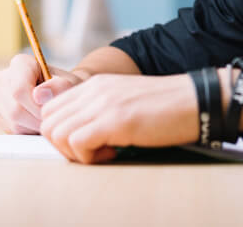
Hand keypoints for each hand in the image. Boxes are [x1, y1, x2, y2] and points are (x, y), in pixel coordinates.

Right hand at [0, 54, 83, 133]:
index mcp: (20, 63)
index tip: (51, 107)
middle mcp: (3, 77)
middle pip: (15, 109)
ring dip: (34, 126)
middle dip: (37, 118)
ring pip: (13, 121)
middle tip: (52, 118)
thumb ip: (58, 86)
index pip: (19, 89)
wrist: (60, 93)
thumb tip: (38, 95)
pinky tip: (38, 121)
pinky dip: (28, 130)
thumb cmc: (65, 86)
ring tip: (47, 118)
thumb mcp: (70, 83)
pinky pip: (11, 129)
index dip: (36, 105)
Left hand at [40, 73, 198, 163]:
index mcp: (95, 84)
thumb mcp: (123, 100)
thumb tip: (78, 132)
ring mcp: (102, 103)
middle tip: (90, 151)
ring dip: (74, 152)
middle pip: (48, 121)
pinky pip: (77, 143)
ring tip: (103, 152)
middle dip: (62, 145)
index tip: (84, 142)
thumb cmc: (164, 107)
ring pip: (57, 133)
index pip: (51, 108)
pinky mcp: (114, 120)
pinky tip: (113, 153)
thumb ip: (98, 108)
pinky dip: (89, 157)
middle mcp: (94, 90)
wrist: (194, 100)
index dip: (61, 132)